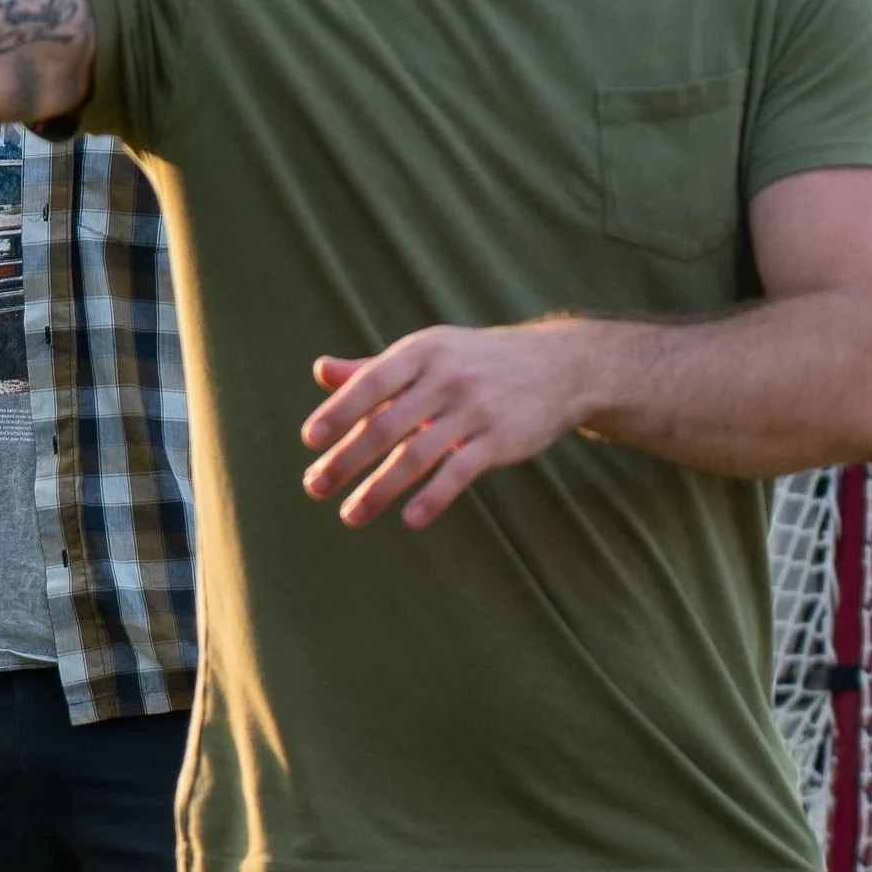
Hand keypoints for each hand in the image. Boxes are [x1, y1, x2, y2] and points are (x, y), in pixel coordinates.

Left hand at [299, 321, 596, 528]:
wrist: (560, 366)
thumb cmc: (478, 361)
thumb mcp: (429, 354)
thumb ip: (374, 368)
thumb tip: (321, 371)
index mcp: (422, 352)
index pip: (371, 382)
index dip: (339, 411)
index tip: (311, 440)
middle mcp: (446, 376)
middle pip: (386, 423)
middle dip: (346, 459)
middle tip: (315, 487)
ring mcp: (475, 408)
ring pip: (417, 454)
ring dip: (379, 489)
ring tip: (351, 515)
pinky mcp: (500, 439)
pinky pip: (460, 471)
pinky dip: (433, 497)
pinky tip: (410, 519)